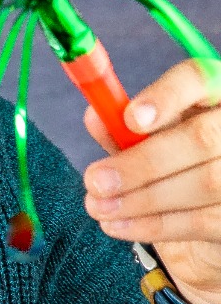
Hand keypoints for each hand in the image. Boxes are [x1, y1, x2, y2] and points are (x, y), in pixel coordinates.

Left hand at [81, 57, 220, 303]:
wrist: (204, 203)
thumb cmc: (171, 156)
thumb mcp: (148, 135)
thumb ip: (122, 127)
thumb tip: (95, 116)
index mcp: (213, 92)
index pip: (197, 78)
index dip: (166, 97)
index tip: (130, 119)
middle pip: (203, 138)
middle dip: (142, 163)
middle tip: (94, 181)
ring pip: (206, 182)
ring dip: (142, 199)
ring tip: (97, 206)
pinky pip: (204, 220)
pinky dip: (154, 225)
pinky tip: (117, 225)